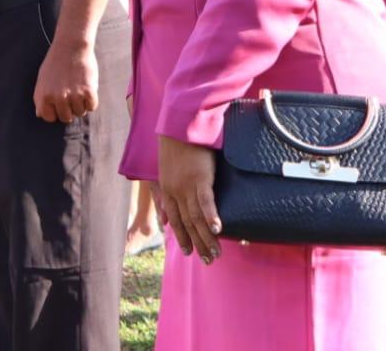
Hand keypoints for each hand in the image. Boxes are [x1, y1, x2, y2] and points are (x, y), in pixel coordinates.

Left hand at [32, 38, 97, 122]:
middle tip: (70, 94)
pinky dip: (91, 100)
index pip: (50, 118)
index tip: (58, 101)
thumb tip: (39, 114)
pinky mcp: (89, 92)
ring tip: (78, 88)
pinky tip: (87, 88)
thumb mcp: (42, 79)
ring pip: (80, 113)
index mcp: (44, 96)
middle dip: (69, 109)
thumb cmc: (55, 63)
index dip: (55, 110)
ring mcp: (74, 96)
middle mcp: (58, 98)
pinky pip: (91, 107)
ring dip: (81, 104)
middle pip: (66, 118)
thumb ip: (40, 98)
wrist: (71, 47)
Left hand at [158, 135, 220, 263]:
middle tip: (208, 260)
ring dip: (206, 238)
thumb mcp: (170, 166)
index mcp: (167, 188)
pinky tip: (217, 229)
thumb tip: (171, 200)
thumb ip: (172, 184)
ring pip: (196, 217)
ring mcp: (186, 186)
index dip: (181, 235)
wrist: (180, 124)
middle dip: (197, 243)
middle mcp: (175, 191)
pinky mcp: (199, 178)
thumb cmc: (179, 143)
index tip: (187, 251)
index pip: (174, 218)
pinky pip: (205, 201)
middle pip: (186, 223)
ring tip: (215, 254)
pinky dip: (211, 216)